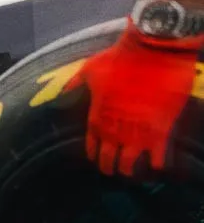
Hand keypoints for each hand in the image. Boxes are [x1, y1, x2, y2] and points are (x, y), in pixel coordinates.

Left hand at [62, 19, 201, 175]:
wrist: (152, 50)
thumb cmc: (119, 57)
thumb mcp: (90, 69)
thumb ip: (75, 82)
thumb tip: (62, 90)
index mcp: (96, 117)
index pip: (91, 144)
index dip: (94, 153)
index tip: (96, 158)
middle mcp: (114, 130)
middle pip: (107, 158)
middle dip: (108, 166)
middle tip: (112, 170)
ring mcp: (137, 132)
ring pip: (130, 162)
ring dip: (129, 169)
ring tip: (129, 173)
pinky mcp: (160, 130)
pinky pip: (157, 155)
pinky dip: (157, 162)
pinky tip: (156, 166)